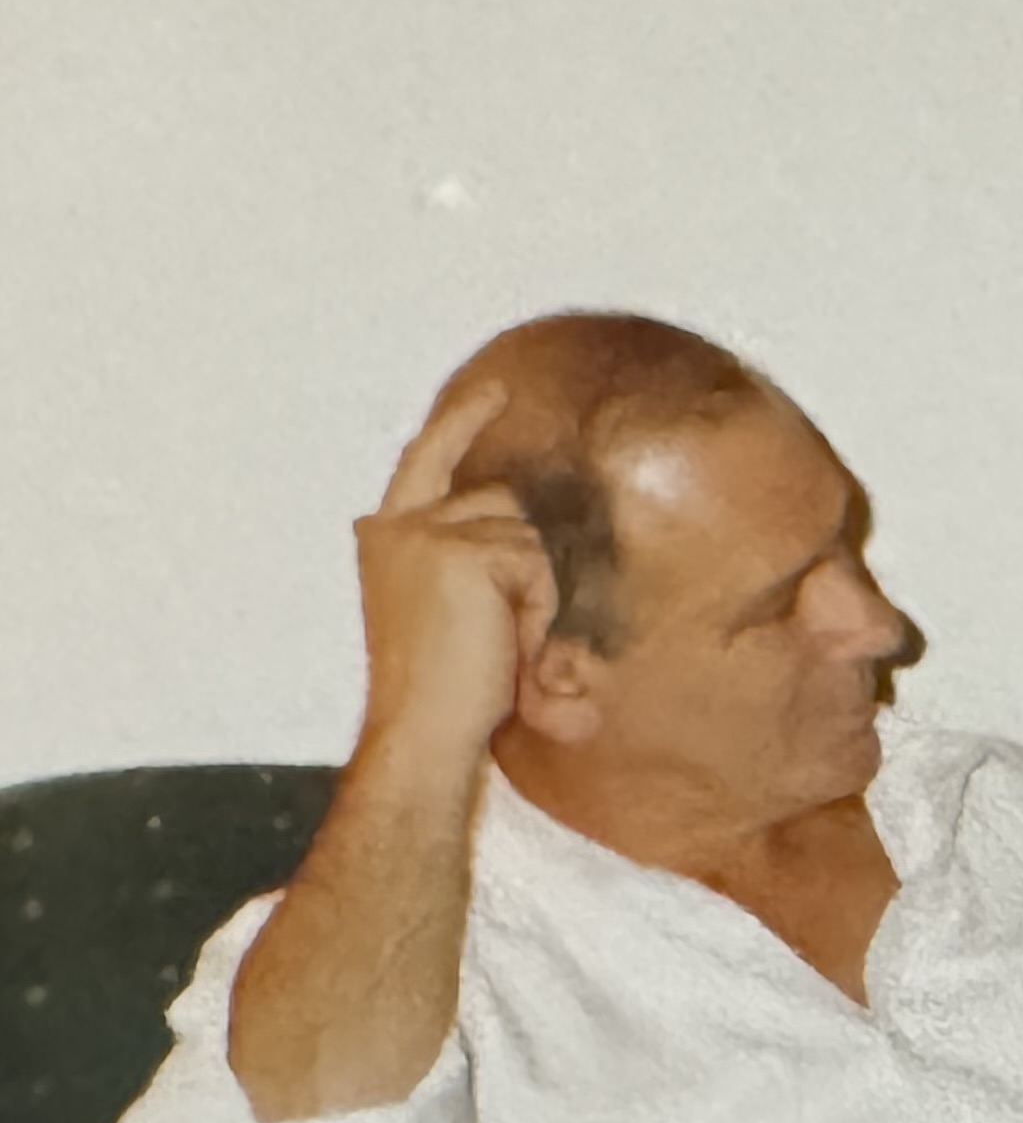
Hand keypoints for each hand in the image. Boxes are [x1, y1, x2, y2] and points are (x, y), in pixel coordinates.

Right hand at [350, 379, 554, 777]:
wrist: (422, 730)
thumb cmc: (444, 692)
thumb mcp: (450, 611)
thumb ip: (475, 562)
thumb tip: (532, 530)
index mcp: (383, 536)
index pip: (428, 460)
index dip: (462, 421)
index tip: (500, 392)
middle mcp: (394, 525)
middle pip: (504, 501)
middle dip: (530, 566)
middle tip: (511, 637)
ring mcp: (422, 533)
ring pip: (526, 538)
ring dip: (535, 599)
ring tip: (504, 649)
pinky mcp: (457, 551)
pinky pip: (536, 566)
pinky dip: (539, 611)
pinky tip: (510, 646)